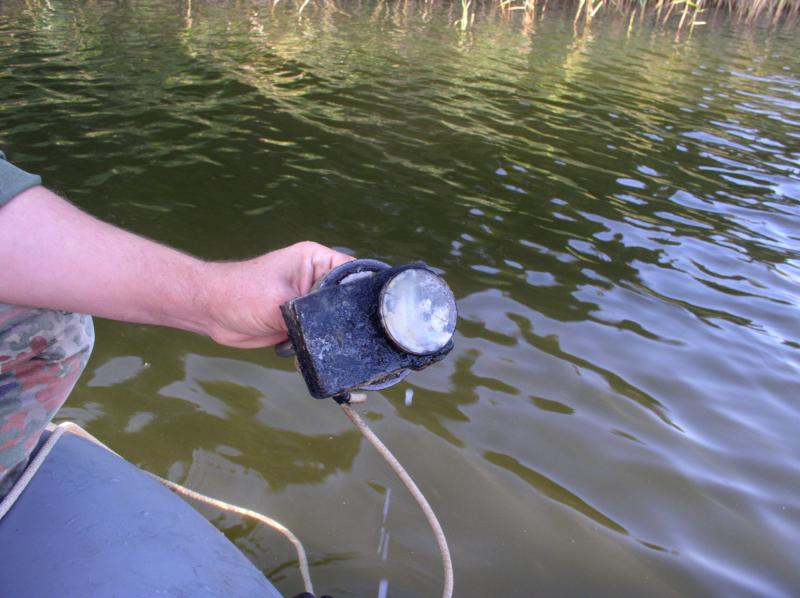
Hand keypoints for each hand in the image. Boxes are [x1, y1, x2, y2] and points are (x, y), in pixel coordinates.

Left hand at [203, 241, 353, 348]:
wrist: (210, 312)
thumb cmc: (238, 294)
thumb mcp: (280, 302)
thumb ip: (310, 314)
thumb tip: (335, 330)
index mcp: (316, 259)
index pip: (352, 272)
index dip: (363, 293)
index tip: (373, 313)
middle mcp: (316, 277)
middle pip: (347, 298)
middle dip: (348, 317)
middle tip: (355, 336)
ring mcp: (308, 300)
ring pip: (334, 319)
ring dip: (332, 333)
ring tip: (338, 348)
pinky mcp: (300, 319)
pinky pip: (319, 333)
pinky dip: (320, 344)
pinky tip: (323, 354)